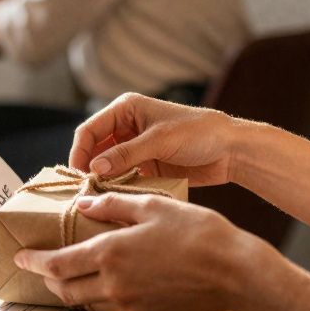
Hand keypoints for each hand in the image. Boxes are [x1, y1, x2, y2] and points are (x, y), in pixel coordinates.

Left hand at [13, 193, 266, 310]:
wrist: (234, 272)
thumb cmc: (198, 233)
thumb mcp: (153, 207)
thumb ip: (114, 205)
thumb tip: (85, 205)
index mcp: (110, 252)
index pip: (57, 264)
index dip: (34, 262)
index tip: (20, 258)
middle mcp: (114, 283)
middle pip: (65, 290)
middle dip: (48, 280)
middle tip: (42, 268)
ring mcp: (130, 305)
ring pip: (86, 303)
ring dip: (73, 291)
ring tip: (71, 276)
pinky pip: (112, 310)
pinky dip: (101, 298)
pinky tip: (109, 285)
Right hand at [69, 93, 236, 186]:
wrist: (230, 151)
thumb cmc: (198, 133)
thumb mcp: (159, 140)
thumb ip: (126, 154)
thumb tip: (95, 168)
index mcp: (126, 109)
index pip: (90, 130)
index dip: (80, 152)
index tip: (79, 176)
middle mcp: (126, 128)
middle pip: (95, 149)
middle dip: (89, 168)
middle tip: (85, 192)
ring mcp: (135, 149)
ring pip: (107, 166)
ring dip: (102, 180)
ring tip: (97, 199)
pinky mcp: (145, 167)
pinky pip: (123, 178)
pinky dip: (117, 188)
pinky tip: (116, 200)